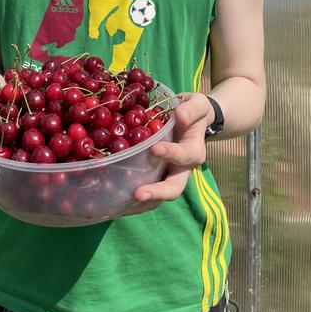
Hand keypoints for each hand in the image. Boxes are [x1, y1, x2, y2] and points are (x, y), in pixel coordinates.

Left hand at [129, 92, 214, 215]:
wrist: (192, 120)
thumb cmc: (193, 112)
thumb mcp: (198, 104)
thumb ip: (193, 109)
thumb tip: (180, 116)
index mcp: (193, 151)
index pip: (184, 155)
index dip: (171, 153)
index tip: (155, 148)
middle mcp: (182, 170)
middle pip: (173, 188)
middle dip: (156, 193)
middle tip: (138, 194)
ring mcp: (168, 176)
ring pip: (158, 197)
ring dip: (141, 204)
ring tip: (120, 207)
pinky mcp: (155, 177)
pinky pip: (146, 192)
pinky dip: (131, 201)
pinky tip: (113, 203)